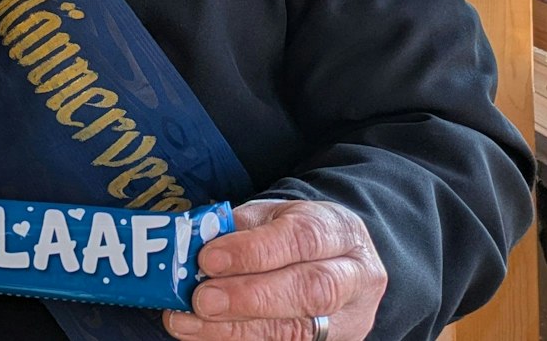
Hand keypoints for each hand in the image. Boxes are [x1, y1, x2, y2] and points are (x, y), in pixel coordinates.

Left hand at [163, 199, 386, 340]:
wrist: (331, 261)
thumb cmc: (292, 235)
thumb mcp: (269, 216)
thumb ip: (237, 228)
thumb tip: (193, 248)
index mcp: (340, 231)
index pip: (303, 238)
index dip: (254, 251)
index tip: (209, 258)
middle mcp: (356, 278)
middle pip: (311, 290)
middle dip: (250, 297)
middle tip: (202, 299)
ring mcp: (349, 320)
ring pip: (297, 330)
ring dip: (237, 329)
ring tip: (191, 322)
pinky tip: (207, 335)